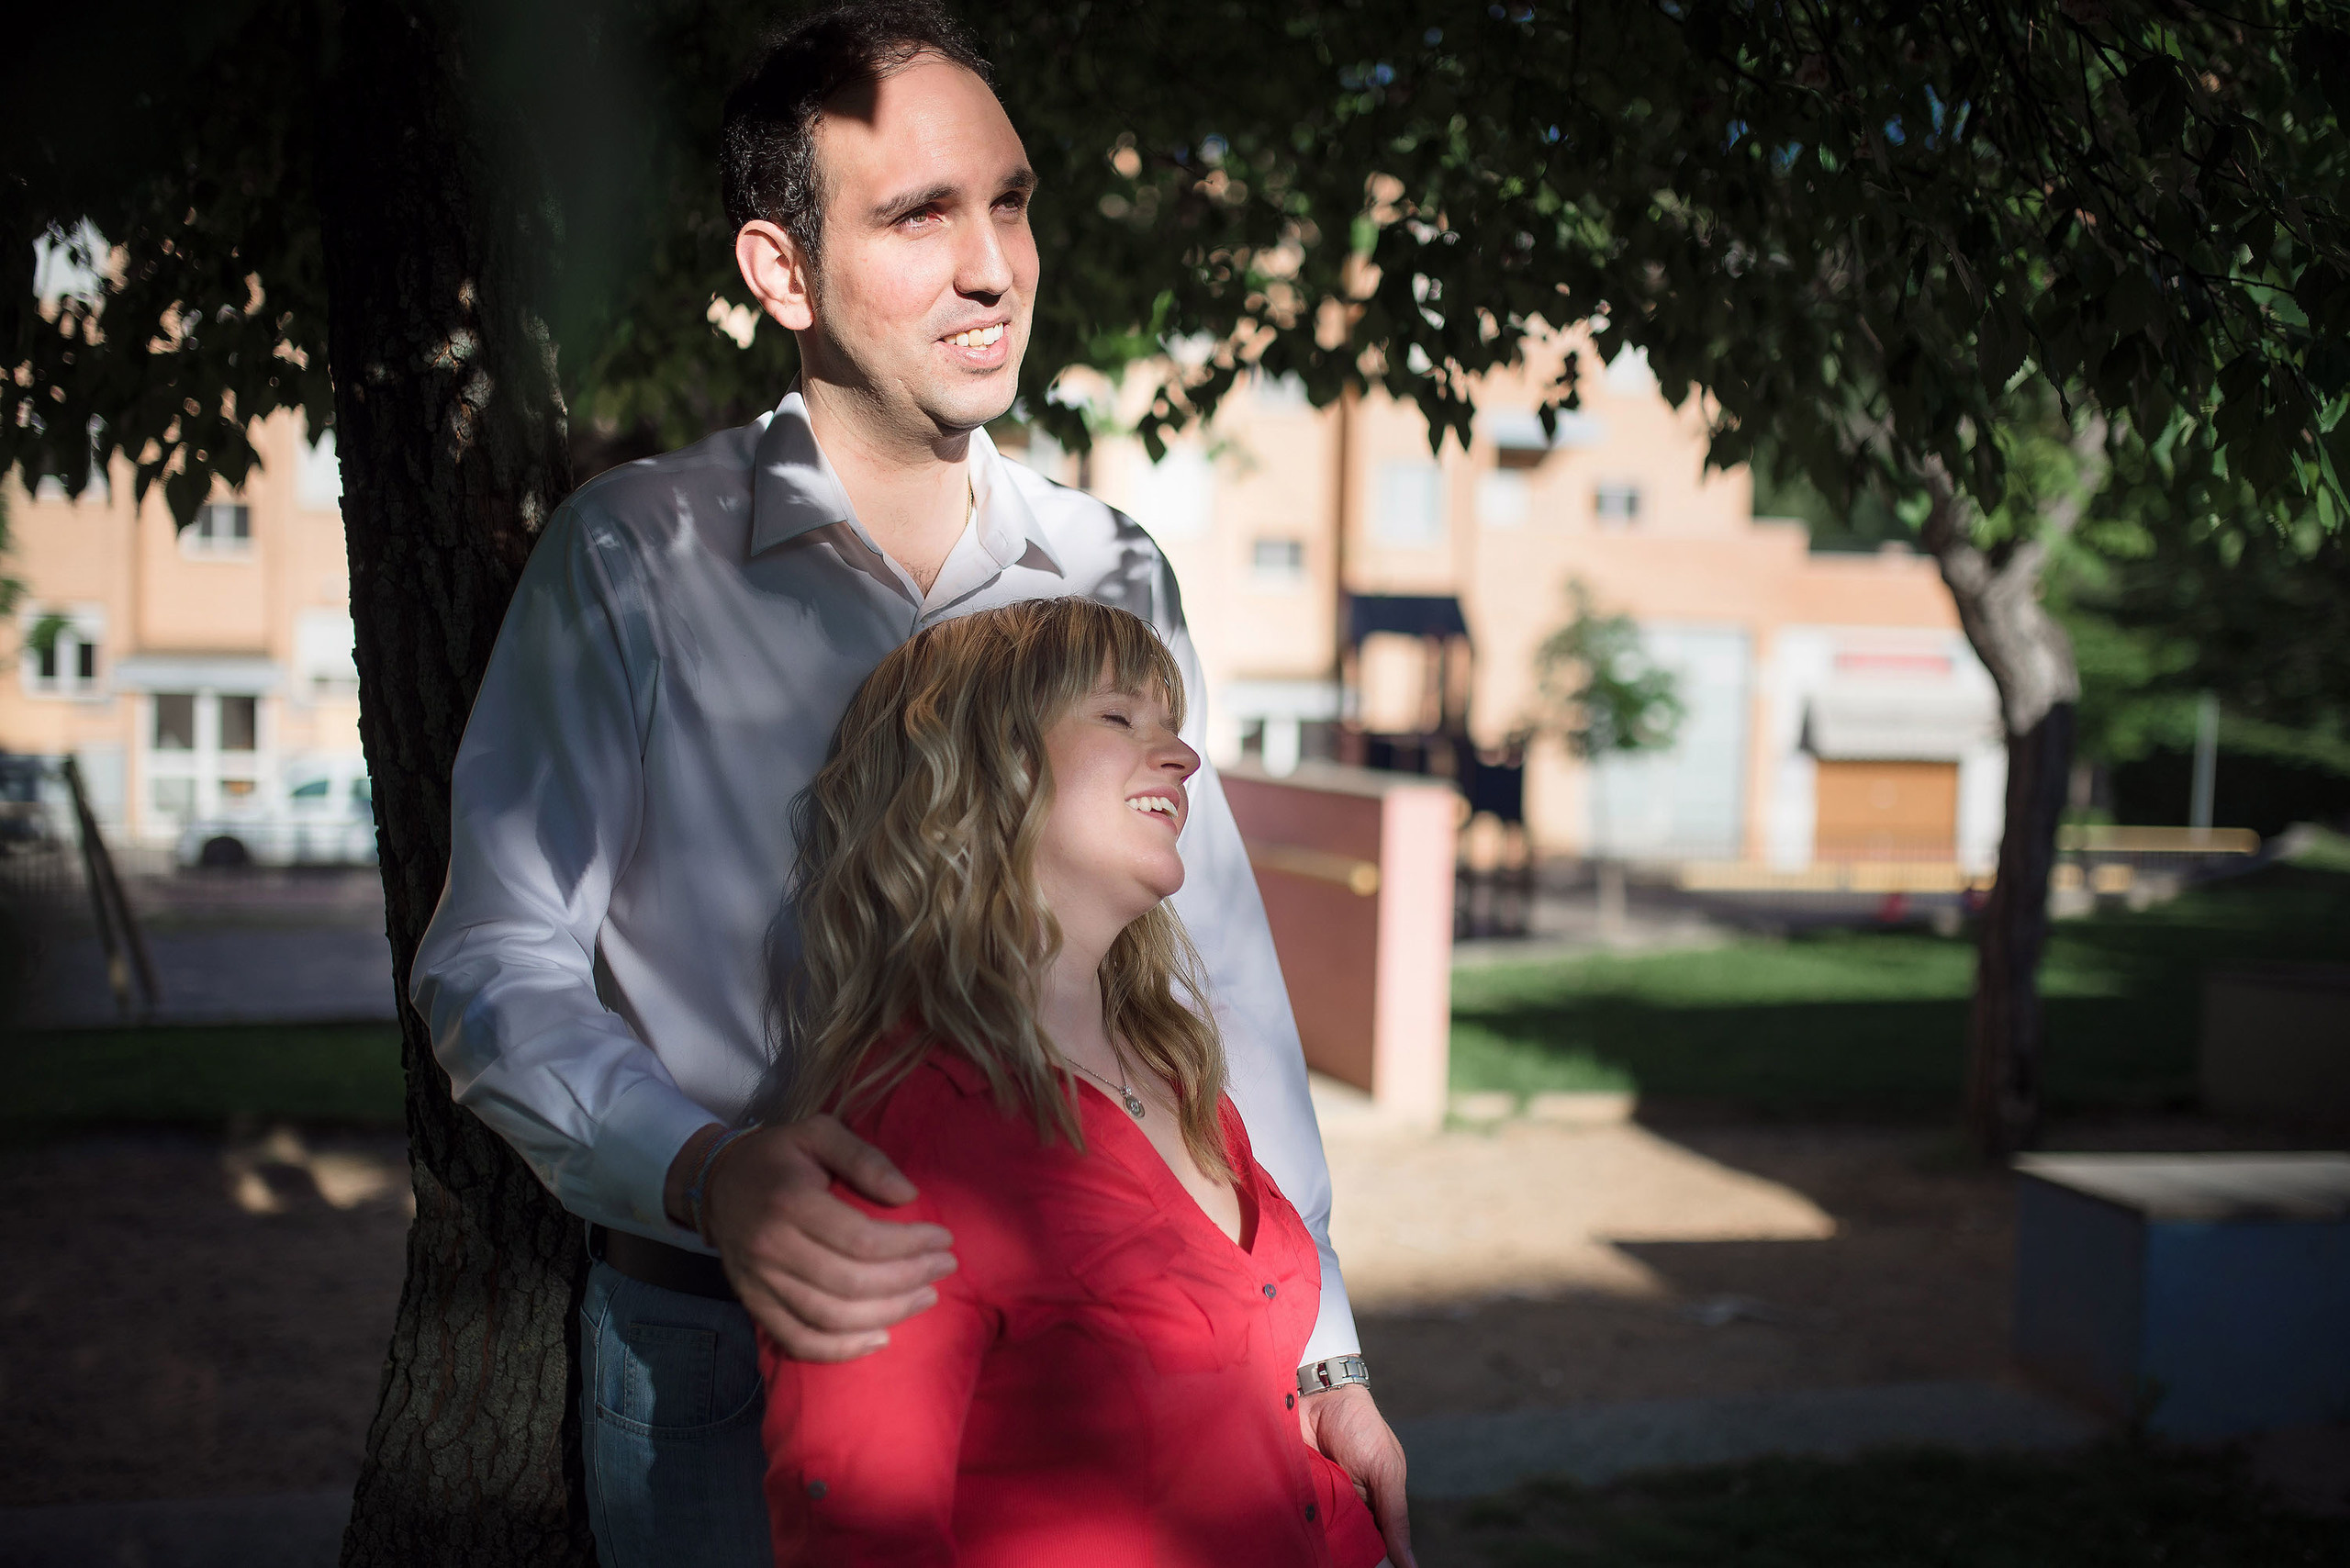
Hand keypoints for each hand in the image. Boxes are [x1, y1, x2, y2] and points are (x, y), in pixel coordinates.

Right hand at [680, 1117, 957, 1361]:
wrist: (715, 1183)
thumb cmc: (777, 1156)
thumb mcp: (819, 1133)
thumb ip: (865, 1158)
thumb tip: (908, 1195)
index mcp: (790, 1202)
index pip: (861, 1239)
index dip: (910, 1245)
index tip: (943, 1239)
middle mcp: (772, 1247)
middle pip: (851, 1283)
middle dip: (908, 1279)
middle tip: (944, 1267)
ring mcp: (760, 1282)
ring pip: (830, 1318)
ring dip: (887, 1315)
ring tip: (926, 1297)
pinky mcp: (755, 1304)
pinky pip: (798, 1341)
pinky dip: (841, 1350)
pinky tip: (879, 1339)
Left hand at [1299, 1381, 1415, 1567]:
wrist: (1319, 1392)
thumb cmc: (1360, 1427)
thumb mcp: (1385, 1472)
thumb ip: (1395, 1518)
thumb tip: (1410, 1567)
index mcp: (1370, 1506)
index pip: (1371, 1545)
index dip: (1368, 1558)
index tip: (1363, 1567)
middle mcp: (1343, 1508)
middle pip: (1344, 1544)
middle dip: (1343, 1554)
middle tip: (1338, 1559)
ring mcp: (1316, 1503)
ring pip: (1319, 1538)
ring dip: (1320, 1542)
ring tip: (1319, 1540)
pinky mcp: (1290, 1494)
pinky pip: (1292, 1518)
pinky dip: (1295, 1525)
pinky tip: (1298, 1531)